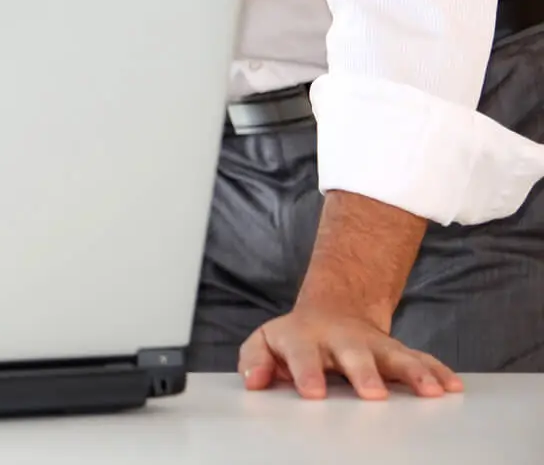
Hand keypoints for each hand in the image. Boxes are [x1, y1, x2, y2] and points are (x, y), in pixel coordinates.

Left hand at [239, 302, 463, 399]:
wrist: (332, 310)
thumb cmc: (296, 339)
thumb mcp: (266, 343)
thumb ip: (255, 361)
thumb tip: (253, 382)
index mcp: (305, 339)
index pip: (303, 355)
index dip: (307, 373)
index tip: (313, 393)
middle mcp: (342, 340)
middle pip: (354, 355)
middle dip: (364, 373)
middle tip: (373, 394)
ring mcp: (374, 345)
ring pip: (396, 355)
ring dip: (414, 372)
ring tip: (431, 392)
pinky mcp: (397, 352)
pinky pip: (421, 360)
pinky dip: (437, 372)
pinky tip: (452, 387)